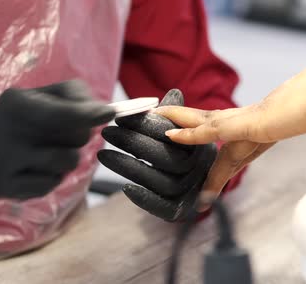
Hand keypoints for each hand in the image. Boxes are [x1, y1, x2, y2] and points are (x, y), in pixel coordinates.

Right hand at [0, 80, 114, 198]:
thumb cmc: (28, 116)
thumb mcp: (45, 95)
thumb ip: (76, 95)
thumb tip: (104, 111)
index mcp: (16, 104)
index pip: (64, 113)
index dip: (91, 114)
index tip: (108, 113)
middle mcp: (8, 133)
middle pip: (75, 138)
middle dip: (81, 135)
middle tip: (66, 132)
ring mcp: (6, 163)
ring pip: (69, 162)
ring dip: (70, 156)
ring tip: (51, 150)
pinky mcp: (9, 187)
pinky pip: (54, 183)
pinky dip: (54, 176)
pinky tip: (37, 167)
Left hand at [97, 89, 216, 220]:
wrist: (202, 188)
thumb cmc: (186, 151)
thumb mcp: (186, 130)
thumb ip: (175, 116)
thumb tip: (174, 94)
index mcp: (201, 145)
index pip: (171, 133)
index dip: (146, 125)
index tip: (121, 118)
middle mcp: (200, 169)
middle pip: (164, 156)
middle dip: (133, 143)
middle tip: (107, 133)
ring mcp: (191, 191)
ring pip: (159, 180)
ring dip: (129, 168)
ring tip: (104, 155)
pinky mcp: (181, 210)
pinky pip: (163, 206)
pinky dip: (145, 198)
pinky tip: (125, 187)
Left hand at [155, 50, 305, 204]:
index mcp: (284, 119)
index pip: (249, 140)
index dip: (232, 156)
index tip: (220, 172)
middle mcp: (266, 115)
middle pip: (223, 133)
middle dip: (198, 143)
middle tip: (172, 143)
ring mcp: (258, 116)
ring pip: (211, 123)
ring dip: (184, 125)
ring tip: (158, 126)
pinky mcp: (256, 120)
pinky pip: (215, 128)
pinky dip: (192, 131)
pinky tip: (170, 131)